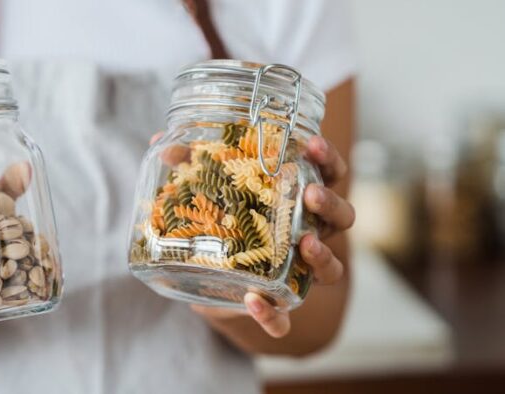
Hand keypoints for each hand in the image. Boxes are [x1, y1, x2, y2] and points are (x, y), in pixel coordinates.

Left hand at [150, 132, 353, 337]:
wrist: (207, 284)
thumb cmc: (221, 227)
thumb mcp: (208, 194)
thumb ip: (189, 167)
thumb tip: (162, 142)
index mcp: (298, 201)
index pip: (327, 174)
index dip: (327, 159)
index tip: (313, 144)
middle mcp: (308, 235)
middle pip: (342, 218)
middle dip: (330, 204)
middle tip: (312, 193)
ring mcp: (298, 274)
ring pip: (333, 269)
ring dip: (323, 255)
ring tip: (305, 242)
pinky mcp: (276, 308)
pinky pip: (285, 319)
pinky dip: (272, 314)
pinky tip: (253, 300)